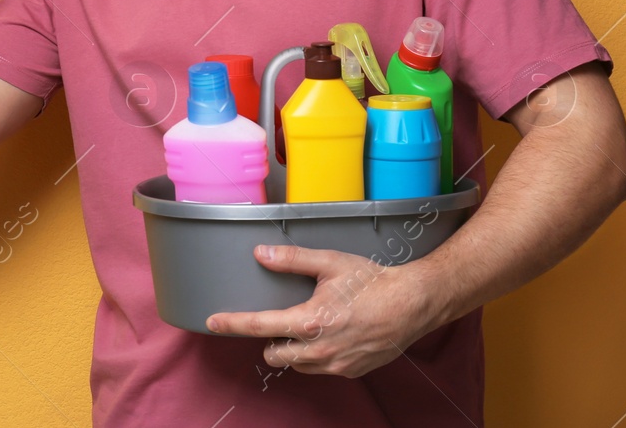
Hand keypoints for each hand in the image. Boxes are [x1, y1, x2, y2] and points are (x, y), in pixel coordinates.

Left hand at [206, 245, 449, 377]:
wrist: (412, 304)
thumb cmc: (372, 282)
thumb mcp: (330, 263)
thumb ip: (291, 260)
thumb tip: (260, 254)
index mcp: (310, 321)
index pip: (259, 326)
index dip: (232, 323)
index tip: (212, 322)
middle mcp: (320, 349)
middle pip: (274, 354)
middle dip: (269, 340)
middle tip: (279, 320)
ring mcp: (336, 364)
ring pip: (296, 365)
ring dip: (291, 349)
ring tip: (305, 326)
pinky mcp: (350, 371)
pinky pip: (319, 369)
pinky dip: (314, 356)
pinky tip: (327, 335)